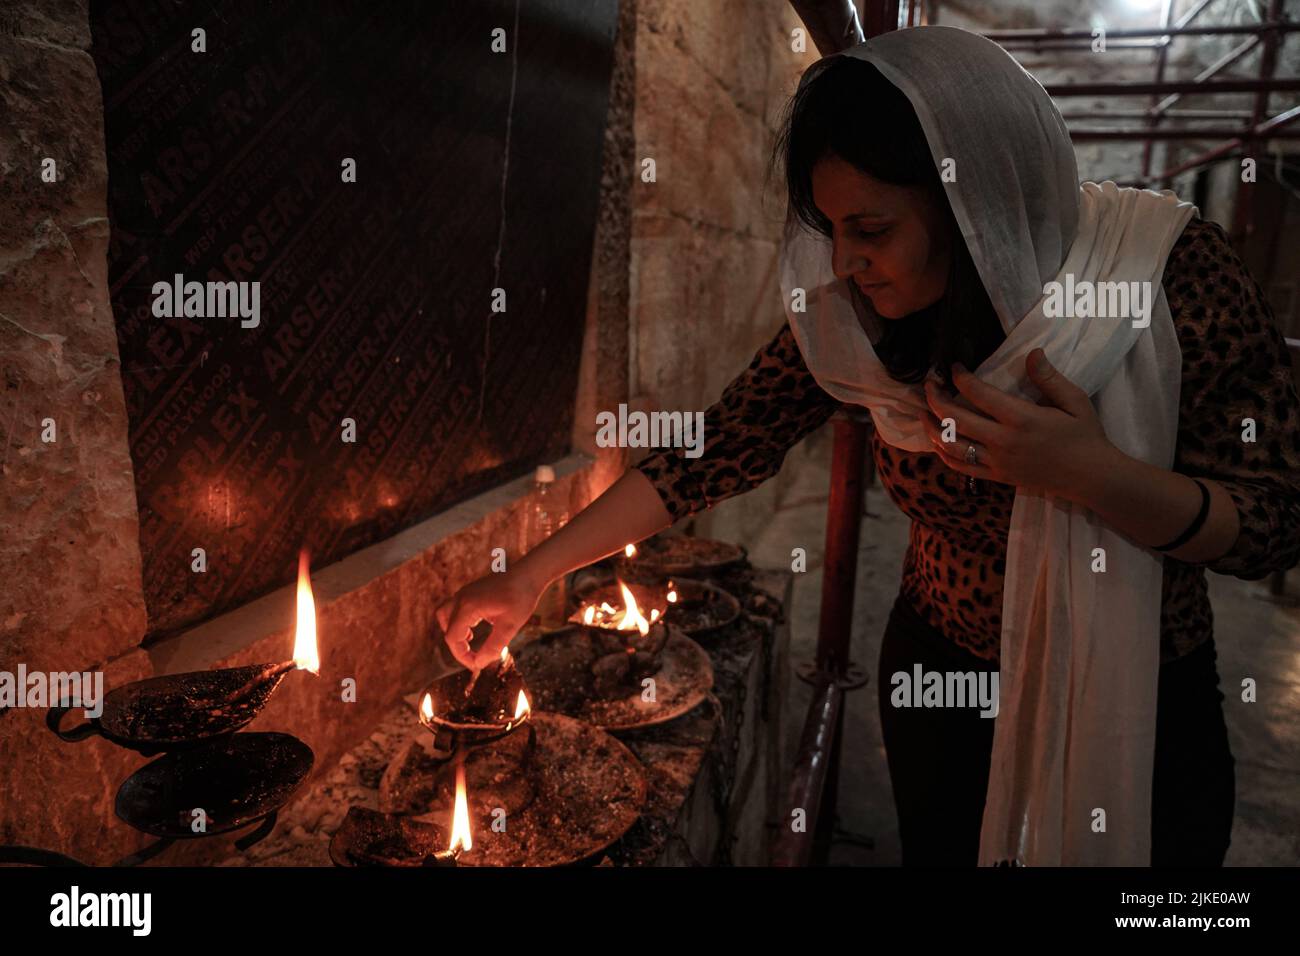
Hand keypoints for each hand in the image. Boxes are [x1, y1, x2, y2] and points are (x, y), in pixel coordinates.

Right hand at [434, 569, 542, 669]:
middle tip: (474, 657)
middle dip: (458, 647)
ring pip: (445, 616)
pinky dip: (459, 622)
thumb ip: (493, 647)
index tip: (477, 666)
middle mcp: (461, 598)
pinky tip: (474, 629)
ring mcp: (464, 593)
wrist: (528, 574)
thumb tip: (479, 664)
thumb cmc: (521, 598)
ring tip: (470, 641)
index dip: (462, 656)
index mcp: (468, 607)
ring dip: (454, 632)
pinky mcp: (470, 592)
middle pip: (447, 629)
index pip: (453, 638)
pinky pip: (454, 609)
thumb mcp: (510, 626)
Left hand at [920, 349, 1116, 498]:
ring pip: (951, 444)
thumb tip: (1033, 352)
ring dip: (931, 426)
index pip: (979, 394)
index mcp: (1022, 419)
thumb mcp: (1075, 401)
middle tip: (929, 383)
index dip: (960, 378)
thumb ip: (1049, 377)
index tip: (954, 366)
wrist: (1091, 477)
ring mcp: (997, 461)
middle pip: (955, 418)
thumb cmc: (1085, 435)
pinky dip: (943, 452)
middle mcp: (1004, 441)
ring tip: (923, 410)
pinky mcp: (997, 476)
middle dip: (935, 398)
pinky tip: (936, 439)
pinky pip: (960, 466)